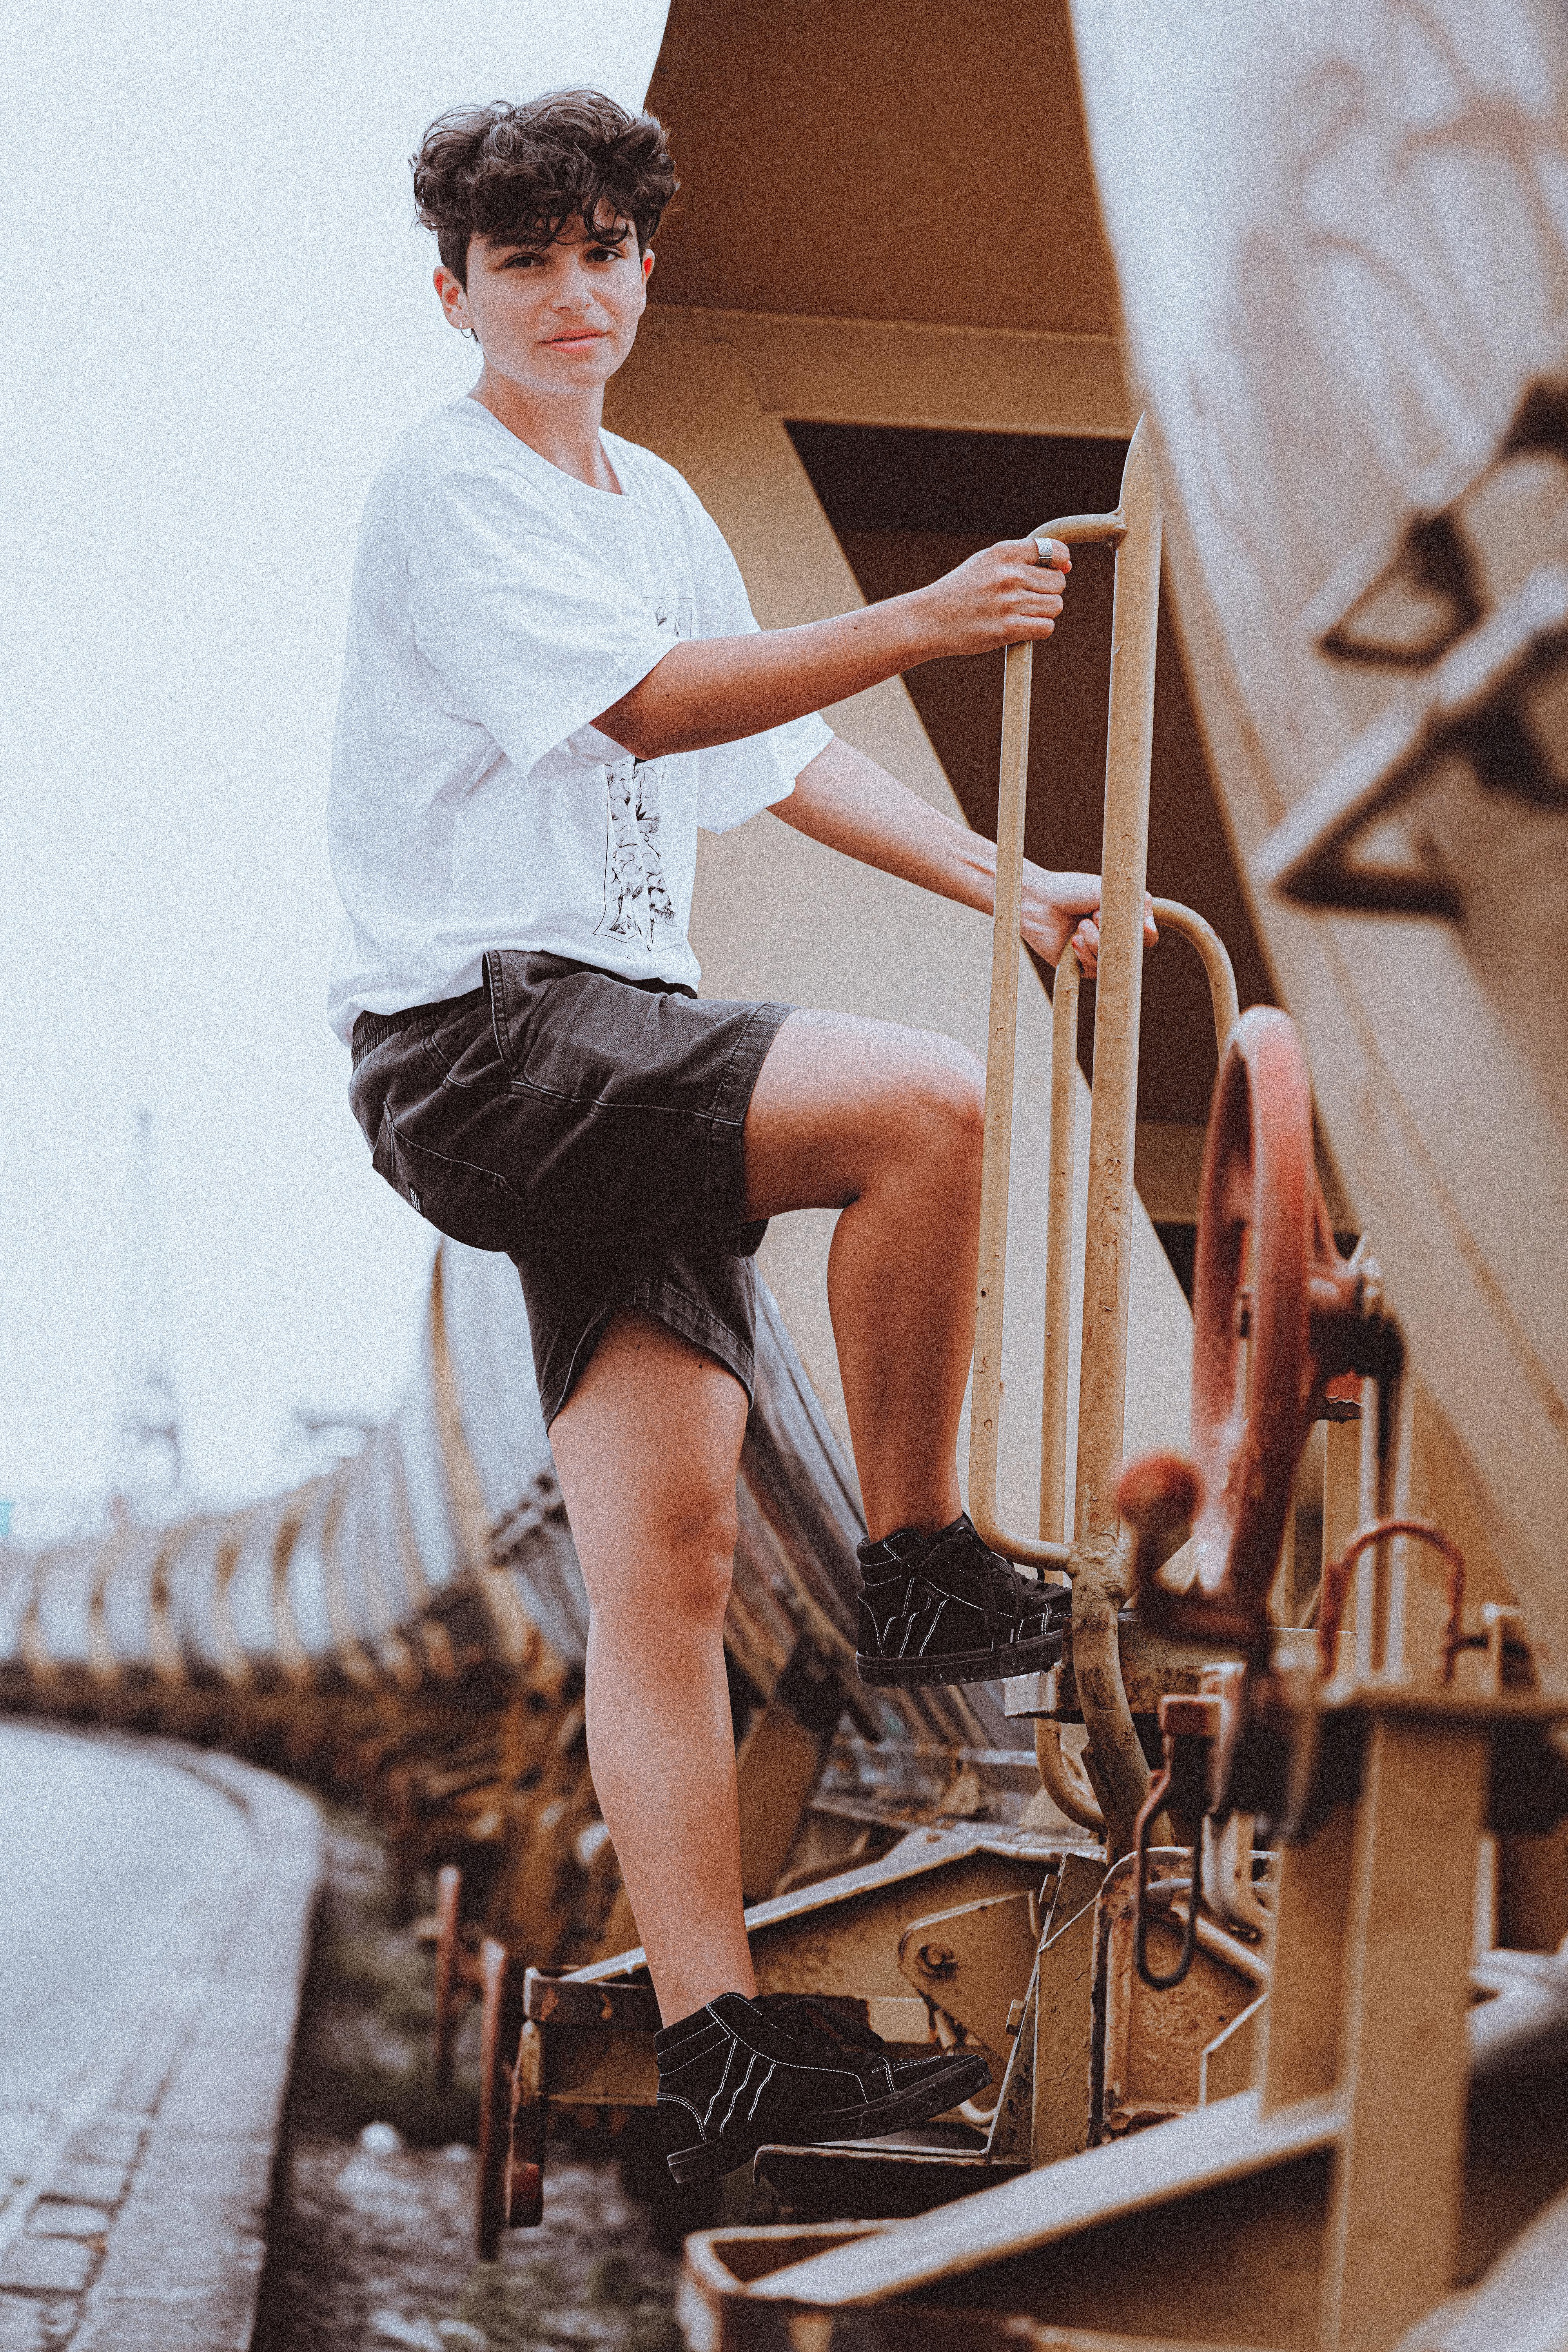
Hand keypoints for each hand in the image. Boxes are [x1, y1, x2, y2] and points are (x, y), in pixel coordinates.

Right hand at [913, 538, 1070, 660]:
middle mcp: (1009, 574)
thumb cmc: (962, 590)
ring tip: (1019, 613)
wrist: (930, 619)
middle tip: (1023, 598)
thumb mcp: (987, 562)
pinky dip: (1038, 629)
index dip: (1058, 564)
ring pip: (1055, 606)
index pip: (1056, 551)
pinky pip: (1046, 627)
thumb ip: (1023, 559)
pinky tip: (1019, 627)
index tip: (1048, 573)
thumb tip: (1066, 566)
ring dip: (1043, 612)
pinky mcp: (1009, 628)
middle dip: (1047, 592)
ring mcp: (1010, 602)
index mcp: (1005, 552)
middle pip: (1058, 583)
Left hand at [1021, 866, 1157, 977]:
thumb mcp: (1109, 890)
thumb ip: (1135, 906)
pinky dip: (1084, 955)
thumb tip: (1149, 930)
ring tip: (1080, 924)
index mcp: (1122, 920)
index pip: (1147, 937)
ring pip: (1110, 963)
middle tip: (1094, 915)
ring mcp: (1096, 953)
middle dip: (1113, 934)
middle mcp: (1111, 939)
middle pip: (1130, 953)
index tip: (1136, 925)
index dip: (1144, 933)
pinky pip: (1093, 971)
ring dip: (1096, 941)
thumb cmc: (1072, 890)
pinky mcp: (1079, 966)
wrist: (1039, 901)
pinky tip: (1073, 941)